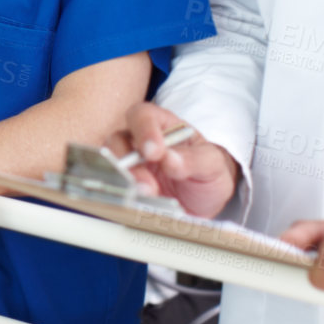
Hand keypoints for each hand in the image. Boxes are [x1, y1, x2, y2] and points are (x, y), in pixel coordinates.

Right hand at [114, 102, 239, 217]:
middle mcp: (139, 142)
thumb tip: (169, 159)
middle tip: (147, 186)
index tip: (154, 153)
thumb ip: (195, 159)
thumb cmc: (207, 173)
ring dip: (124, 182)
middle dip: (129, 163)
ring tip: (145, 198)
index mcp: (162, 126)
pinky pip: (114, 189)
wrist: (205, 202)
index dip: (144, 131)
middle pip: (118, 140)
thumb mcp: (213, 164)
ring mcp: (129, 166)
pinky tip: (136, 207)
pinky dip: (121, 197)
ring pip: (110, 165)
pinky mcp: (125, 188)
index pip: (144, 116)